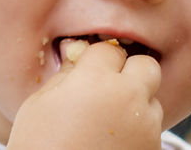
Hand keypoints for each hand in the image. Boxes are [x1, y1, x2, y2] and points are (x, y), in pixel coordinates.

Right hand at [6, 39, 162, 149]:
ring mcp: (146, 126)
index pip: (109, 50)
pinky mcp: (153, 148)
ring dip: (135, 105)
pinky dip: (137, 131)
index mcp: (96, 81)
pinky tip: (112, 142)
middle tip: (108, 89)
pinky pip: (152, 129)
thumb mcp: (37, 106)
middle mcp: (128, 98)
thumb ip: (64, 78)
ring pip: (152, 100)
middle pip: (146, 66)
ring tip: (106, 124)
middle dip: (130, 72)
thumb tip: (77, 62)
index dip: (96, 60)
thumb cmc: (37, 147)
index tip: (86, 72)